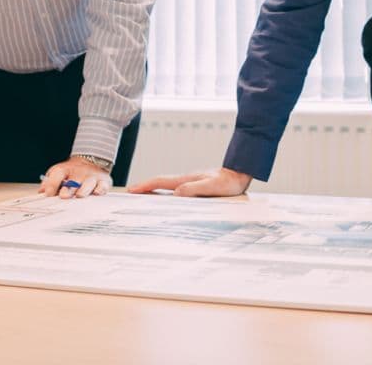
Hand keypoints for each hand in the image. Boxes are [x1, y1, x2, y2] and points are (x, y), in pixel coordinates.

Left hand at [38, 156, 112, 198]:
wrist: (91, 160)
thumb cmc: (72, 172)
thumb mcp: (59, 173)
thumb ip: (49, 183)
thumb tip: (41, 192)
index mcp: (65, 170)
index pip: (58, 174)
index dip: (52, 184)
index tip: (49, 194)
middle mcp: (79, 173)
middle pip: (73, 181)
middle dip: (68, 189)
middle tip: (64, 196)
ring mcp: (91, 177)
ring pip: (88, 183)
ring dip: (83, 190)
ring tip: (79, 195)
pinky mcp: (103, 181)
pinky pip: (102, 186)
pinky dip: (100, 190)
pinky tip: (96, 193)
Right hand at [128, 167, 251, 197]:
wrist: (240, 174)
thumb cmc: (229, 182)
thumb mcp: (212, 186)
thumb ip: (194, 189)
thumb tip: (176, 193)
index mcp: (186, 180)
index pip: (161, 182)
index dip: (145, 185)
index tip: (131, 189)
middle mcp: (186, 180)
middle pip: (160, 183)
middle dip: (145, 187)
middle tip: (131, 193)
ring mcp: (191, 182)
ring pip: (167, 186)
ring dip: (154, 190)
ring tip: (143, 197)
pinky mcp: (196, 186)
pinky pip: (176, 190)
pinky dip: (166, 193)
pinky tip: (167, 199)